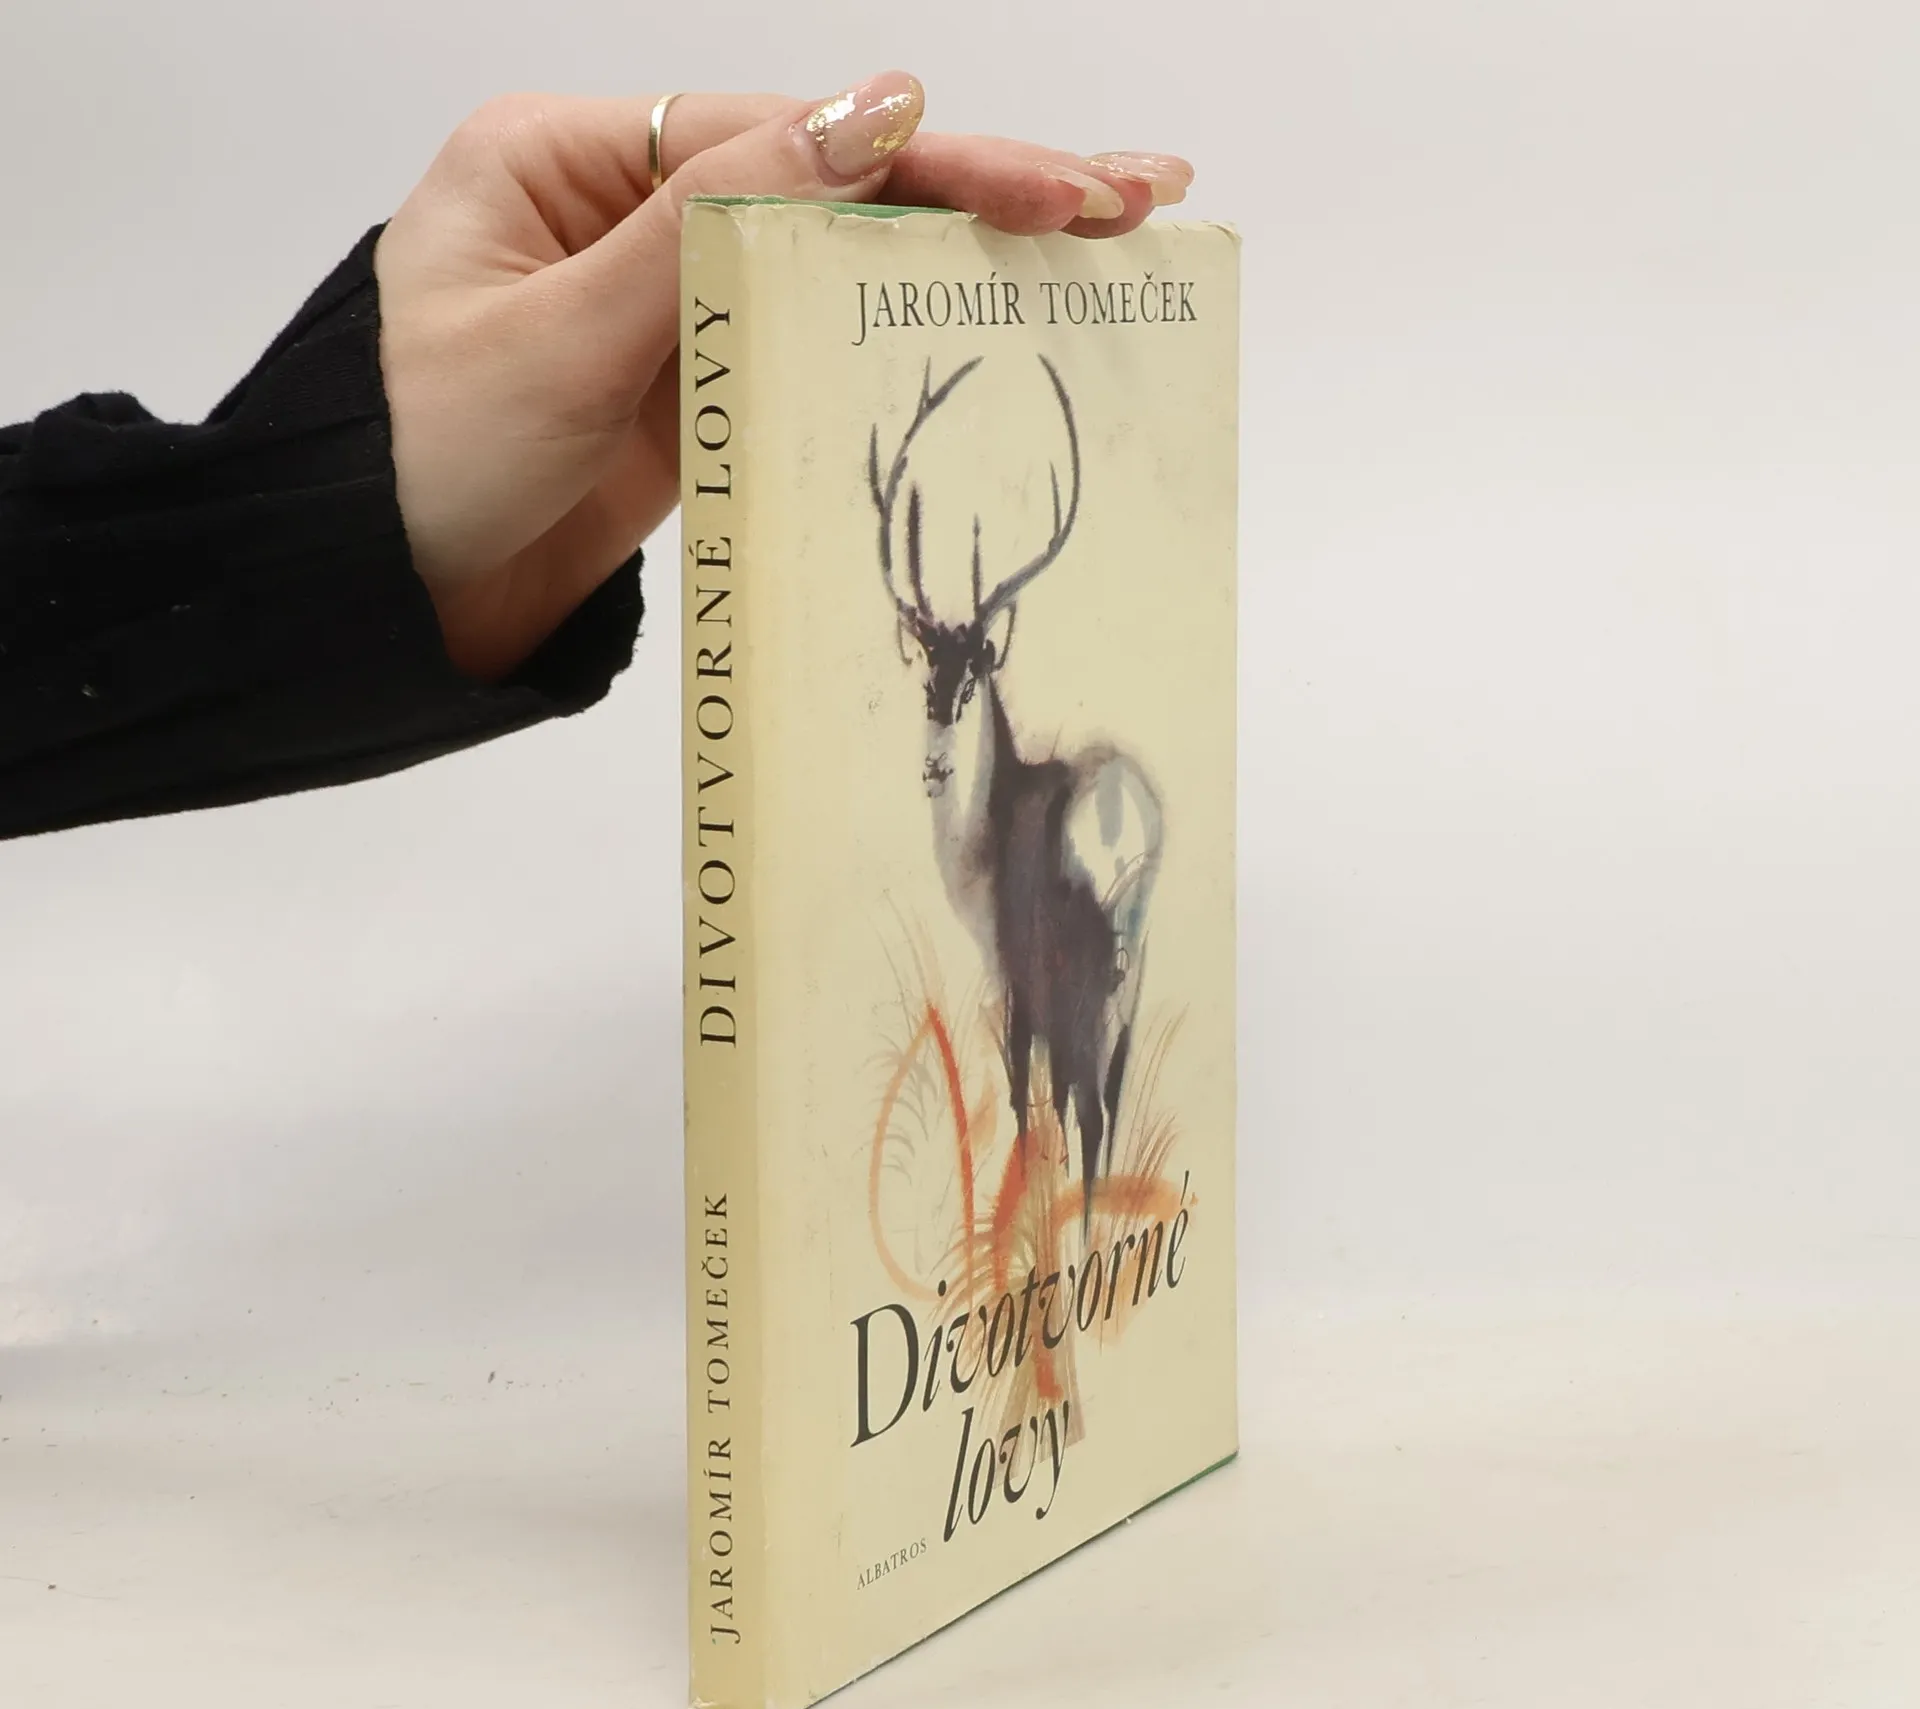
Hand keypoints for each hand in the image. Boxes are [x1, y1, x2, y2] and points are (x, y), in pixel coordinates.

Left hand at [372, 74, 1192, 679]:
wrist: (376, 606)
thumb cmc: (421, 464)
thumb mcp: (557, 338)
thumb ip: (708, 228)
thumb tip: (865, 115)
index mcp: (567, 159)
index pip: (778, 138)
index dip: (920, 160)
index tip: (1045, 185)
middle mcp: (624, 211)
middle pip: (827, 184)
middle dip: (979, 189)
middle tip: (1133, 193)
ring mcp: (664, 302)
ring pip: (832, 264)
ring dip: (959, 261)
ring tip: (1099, 243)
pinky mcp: (689, 388)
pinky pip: (806, 347)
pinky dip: (897, 341)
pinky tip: (991, 328)